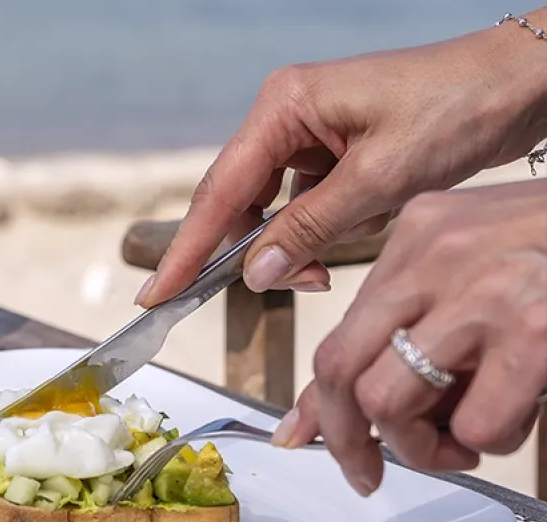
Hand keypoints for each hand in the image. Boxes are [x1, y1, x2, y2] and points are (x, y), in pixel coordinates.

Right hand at [136, 9, 546, 306]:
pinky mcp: (336, 150)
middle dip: (244, 252)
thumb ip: (311, 228)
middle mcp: (287, 114)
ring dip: (289, 247)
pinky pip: (305, 204)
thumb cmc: (459, 108)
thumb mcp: (382, 178)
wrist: (526, 81)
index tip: (157, 293)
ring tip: (319, 273)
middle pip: (238, 200)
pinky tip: (345, 243)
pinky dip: (317, 234)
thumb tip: (255, 274)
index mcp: (285, 105)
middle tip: (242, 294)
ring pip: (272, 208)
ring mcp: (311, 132)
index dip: (187, 248)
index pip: (220, 190)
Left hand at [272, 179, 546, 495]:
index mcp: (418, 235)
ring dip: (421, 449)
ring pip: (392, 402)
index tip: (311, 441)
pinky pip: (476, 425)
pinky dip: (490, 441)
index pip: (335, 334)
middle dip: (349, 441)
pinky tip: (517, 417)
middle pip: (341, 370)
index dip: (319, 406)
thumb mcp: (471, 268)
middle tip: (372, 470)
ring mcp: (486, 291)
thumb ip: (403, 325)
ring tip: (461, 442)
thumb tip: (319, 412)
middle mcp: (438, 255)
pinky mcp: (536, 330)